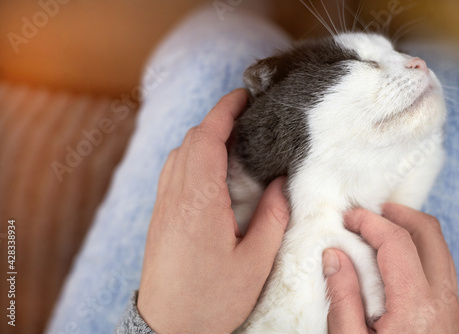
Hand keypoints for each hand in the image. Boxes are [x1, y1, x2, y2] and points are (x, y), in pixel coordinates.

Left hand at [137, 89, 289, 332]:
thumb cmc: (210, 301)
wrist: (167, 328)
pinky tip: (209, 169)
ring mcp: (163, 206)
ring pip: (179, 154)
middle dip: (217, 119)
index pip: (207, 139)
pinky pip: (172, 172)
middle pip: (191, 140)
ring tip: (231, 139)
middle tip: (245, 115)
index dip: (224, 110)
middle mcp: (176, 197)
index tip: (243, 95)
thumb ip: (272, 219)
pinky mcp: (160, 217)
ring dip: (203, 138)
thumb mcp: (255, 264)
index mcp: (200, 202)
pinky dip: (191, 156)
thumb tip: (281, 184)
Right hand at [322, 203, 458, 333]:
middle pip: (428, 232)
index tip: (348, 218)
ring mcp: (449, 305)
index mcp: (415, 305)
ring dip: (408, 229)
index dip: (369, 221)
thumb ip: (342, 298)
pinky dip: (416, 249)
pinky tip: (389, 259)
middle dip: (396, 213)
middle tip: (367, 213)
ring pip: (437, 246)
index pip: (397, 240)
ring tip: (376, 232)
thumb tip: (334, 257)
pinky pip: (438, 265)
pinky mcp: (447, 312)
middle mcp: (441, 300)